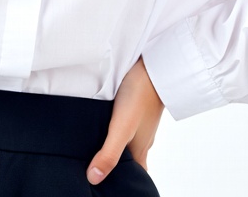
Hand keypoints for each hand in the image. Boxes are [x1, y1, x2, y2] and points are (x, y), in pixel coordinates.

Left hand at [86, 57, 163, 183]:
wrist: (153, 63)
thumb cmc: (140, 95)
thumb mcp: (122, 127)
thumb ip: (109, 153)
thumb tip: (93, 179)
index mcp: (140, 149)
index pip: (136, 175)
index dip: (127, 183)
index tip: (112, 188)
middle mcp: (141, 137)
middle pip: (129, 158)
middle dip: (115, 165)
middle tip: (96, 168)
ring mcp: (139, 120)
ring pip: (125, 138)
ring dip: (112, 143)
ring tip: (94, 146)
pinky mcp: (134, 104)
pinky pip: (123, 121)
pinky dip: (113, 125)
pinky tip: (100, 120)